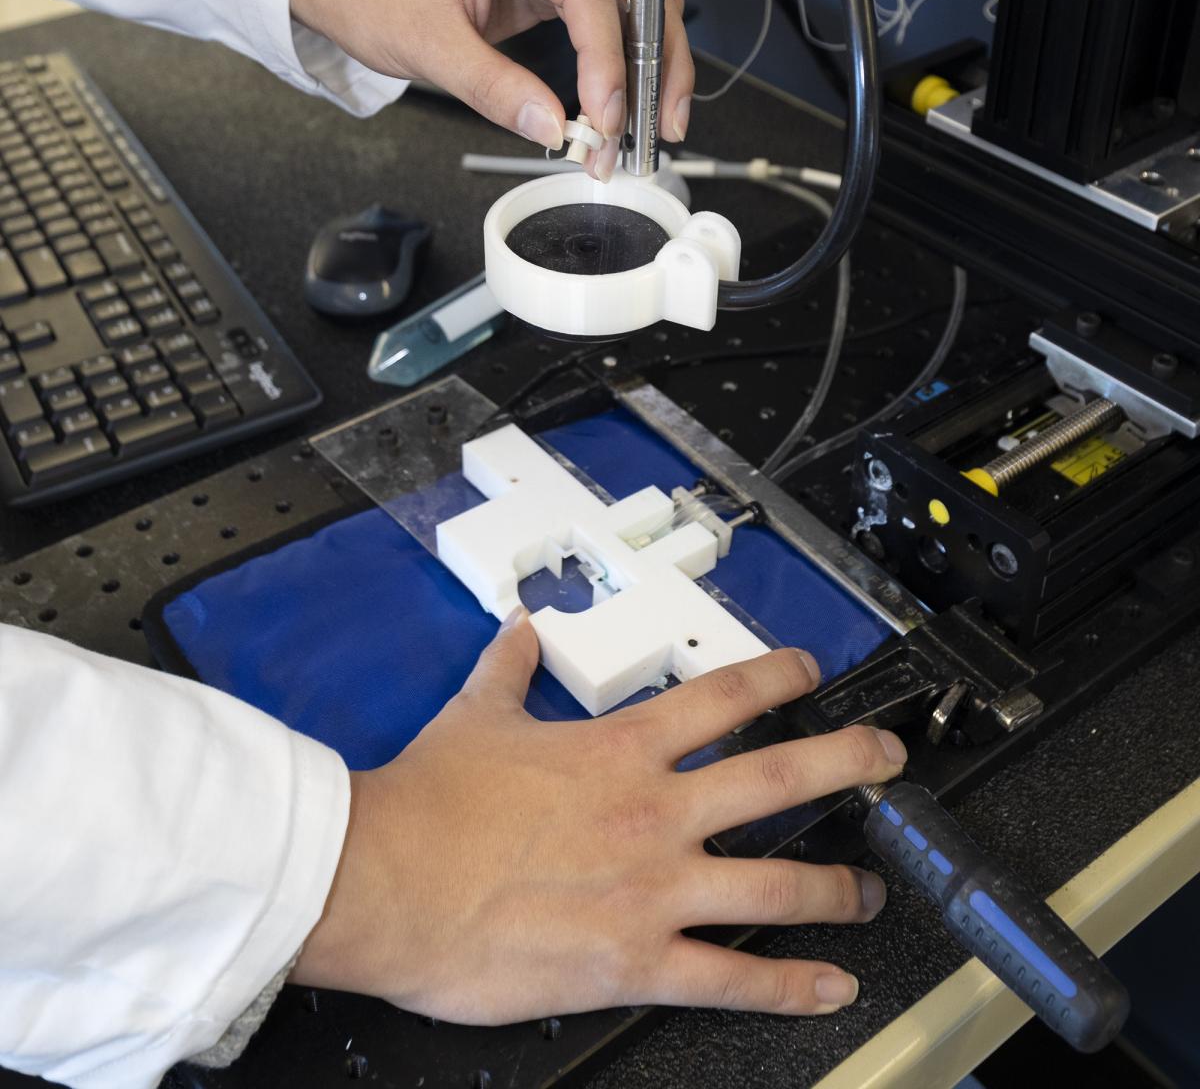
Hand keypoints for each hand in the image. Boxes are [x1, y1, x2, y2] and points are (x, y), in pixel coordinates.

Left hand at [289, 0, 693, 179]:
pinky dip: (618, 64)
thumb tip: (554, 127)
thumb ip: (493, 88)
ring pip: (631, 5)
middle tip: (656, 129)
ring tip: (647, 129)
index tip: (608, 116)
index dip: (609, 58)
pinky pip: (603, 18)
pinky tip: (620, 107)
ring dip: (646, 66)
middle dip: (652, 64)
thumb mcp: (425, 46)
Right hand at [292, 612, 905, 1022]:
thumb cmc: (429, 803)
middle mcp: (652, 811)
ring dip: (835, 889)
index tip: (810, 673)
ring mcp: (652, 888)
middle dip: (846, 764)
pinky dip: (788, 985)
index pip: (721, 699)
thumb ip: (508, 669)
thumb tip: (518, 630)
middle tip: (889, 760)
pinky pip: (728, 975)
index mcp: (618, 748)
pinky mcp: (634, 961)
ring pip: (773, 884)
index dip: (778, 679)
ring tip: (872, 892)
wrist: (388, 880)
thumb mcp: (474, 716)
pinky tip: (829, 988)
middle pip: (775, 780)